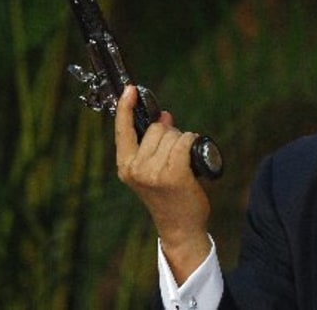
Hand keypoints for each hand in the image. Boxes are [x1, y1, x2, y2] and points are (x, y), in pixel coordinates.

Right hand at [115, 85, 211, 282]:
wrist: (180, 226)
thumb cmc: (169, 195)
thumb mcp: (153, 171)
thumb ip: (154, 144)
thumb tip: (165, 116)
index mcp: (125, 166)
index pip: (122, 131)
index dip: (125, 108)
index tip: (130, 89)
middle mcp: (136, 169)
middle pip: (156, 128)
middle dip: (170, 134)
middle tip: (175, 157)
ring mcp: (153, 172)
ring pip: (173, 134)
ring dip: (183, 141)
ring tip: (183, 164)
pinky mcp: (173, 175)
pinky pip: (186, 141)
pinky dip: (193, 143)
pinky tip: (193, 160)